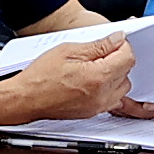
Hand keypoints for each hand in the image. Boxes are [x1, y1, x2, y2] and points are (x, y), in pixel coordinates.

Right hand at [3, 35, 139, 121]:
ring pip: (122, 88)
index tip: (114, 41)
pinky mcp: (92, 113)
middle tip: (102, 52)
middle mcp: (101, 95)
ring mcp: (97, 107)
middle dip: (119, 60)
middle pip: (127, 73)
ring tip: (97, 66)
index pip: (127, 58)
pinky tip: (97, 81)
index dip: (122, 46)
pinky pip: (113, 101)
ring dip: (116, 75)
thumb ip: (98, 45)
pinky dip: (110, 90)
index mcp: (98, 77)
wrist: (25, 99)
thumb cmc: (40, 76)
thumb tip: (117, 39)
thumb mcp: (69, 50)